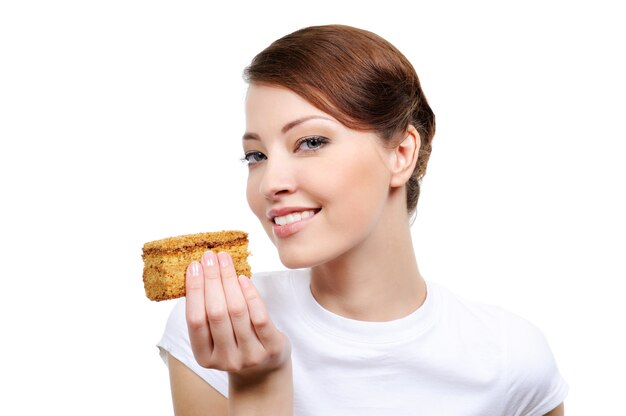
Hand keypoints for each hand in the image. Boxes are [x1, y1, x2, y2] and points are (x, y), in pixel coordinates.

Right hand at [185, 251, 290, 379]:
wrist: (264, 371)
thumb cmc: (235, 343)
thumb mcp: (216, 337)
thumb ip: (206, 312)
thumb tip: (199, 270)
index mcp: (204, 357)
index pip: (195, 320)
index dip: (194, 291)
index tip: (193, 266)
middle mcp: (226, 359)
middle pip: (216, 313)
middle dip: (212, 280)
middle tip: (209, 256)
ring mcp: (250, 355)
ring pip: (237, 311)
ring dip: (229, 280)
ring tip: (225, 260)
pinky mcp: (271, 347)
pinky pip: (259, 316)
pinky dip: (250, 294)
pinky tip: (243, 278)